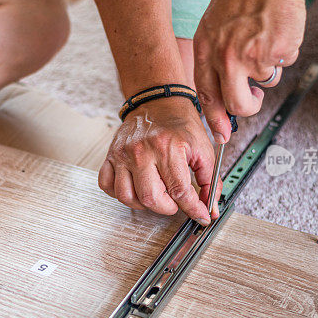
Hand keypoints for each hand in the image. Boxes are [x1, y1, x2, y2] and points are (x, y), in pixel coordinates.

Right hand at [98, 97, 216, 225]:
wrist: (159, 102)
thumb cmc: (180, 123)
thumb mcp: (203, 149)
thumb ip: (210, 181)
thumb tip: (210, 208)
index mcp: (168, 148)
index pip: (180, 191)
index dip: (193, 209)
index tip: (200, 215)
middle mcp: (142, 151)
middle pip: (151, 198)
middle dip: (168, 208)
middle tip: (175, 202)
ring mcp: (123, 154)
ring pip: (127, 197)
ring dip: (144, 204)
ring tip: (156, 195)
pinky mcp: (111, 155)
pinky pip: (107, 185)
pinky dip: (120, 193)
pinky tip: (135, 188)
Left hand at [193, 0, 305, 141]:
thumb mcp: (214, 24)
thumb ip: (217, 57)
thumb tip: (224, 92)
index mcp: (207, 49)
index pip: (206, 95)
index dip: (214, 118)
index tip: (221, 134)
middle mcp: (227, 57)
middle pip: (237, 105)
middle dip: (248, 107)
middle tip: (253, 96)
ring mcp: (253, 56)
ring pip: (265, 82)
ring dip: (268, 66)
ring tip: (265, 35)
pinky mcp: (278, 53)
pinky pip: (283, 65)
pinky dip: (284, 52)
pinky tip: (277, 29)